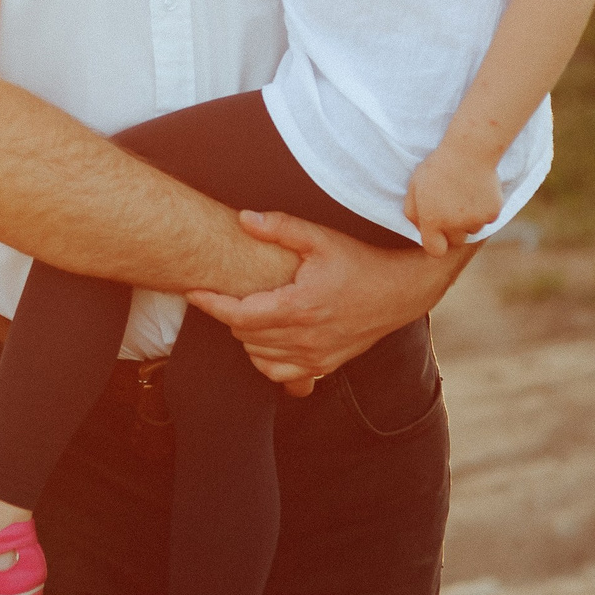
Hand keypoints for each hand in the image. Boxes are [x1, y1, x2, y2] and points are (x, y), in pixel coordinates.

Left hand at [188, 210, 458, 395]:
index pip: (238, 315)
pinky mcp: (326, 366)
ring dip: (247, 337)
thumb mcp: (321, 238)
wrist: (401, 290)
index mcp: (298, 307)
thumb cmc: (360, 261)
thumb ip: (281, 227)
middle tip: (230, 291)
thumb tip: (243, 219)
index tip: (193, 291)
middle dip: (230, 313)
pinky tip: (270, 340)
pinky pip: (283, 375)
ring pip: (259, 357)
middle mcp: (305, 338)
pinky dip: (268, 361)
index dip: (210, 303)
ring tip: (251, 312)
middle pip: (244, 335)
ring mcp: (316, 357)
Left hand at [403, 145, 502, 256]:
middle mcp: (454, 225)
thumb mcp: (414, 186)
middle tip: (451, 210)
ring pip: (472, 230)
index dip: (435, 243)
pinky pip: (487, 219)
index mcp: (432, 220)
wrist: (469, 152)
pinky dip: (483, 210)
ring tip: (464, 196)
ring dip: (468, 220)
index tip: (436, 234)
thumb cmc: (438, 166)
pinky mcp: (493, 213)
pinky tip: (478, 191)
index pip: (435, 250)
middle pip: (455, 241)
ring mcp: (475, 220)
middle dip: (452, 231)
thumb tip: (419, 229)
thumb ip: (412, 211)